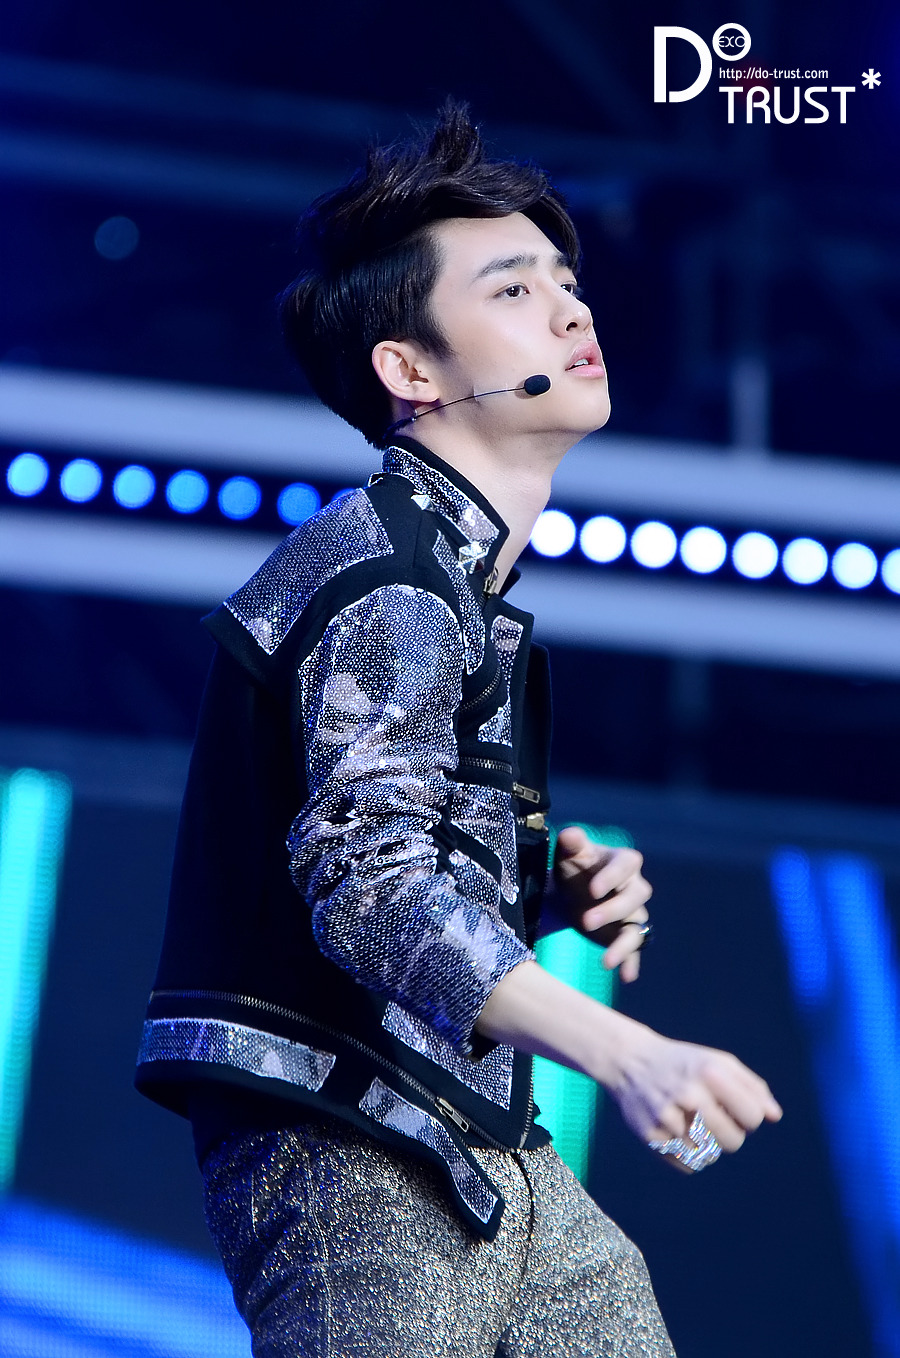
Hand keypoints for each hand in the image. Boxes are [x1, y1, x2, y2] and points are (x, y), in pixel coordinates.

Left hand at [553, 826, 651, 981]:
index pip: (626, 865)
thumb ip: (570, 843)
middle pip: (635, 897)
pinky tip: (626, 976)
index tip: (593, 889)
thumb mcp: (568, 854)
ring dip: (623, 944)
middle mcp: (634, 887)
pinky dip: (631, 962)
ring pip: (637, 927)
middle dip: (612, 910)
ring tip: (605, 962)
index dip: (612, 877)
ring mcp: (633, 913)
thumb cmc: (573, 867)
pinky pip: (635, 950)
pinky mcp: (626, 934)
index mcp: (622, 861)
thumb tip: (571, 836)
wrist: (570, 891)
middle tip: (585, 921)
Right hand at [609, 1026, 782, 1163]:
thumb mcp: (718, 1061)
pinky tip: (677, 1134)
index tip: (734, 1110)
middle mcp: (688, 1093)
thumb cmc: (684, 1064)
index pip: (751, 1116)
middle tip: (713, 1120)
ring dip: (707, 1145)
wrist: (631, 1062)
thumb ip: (751, 1086)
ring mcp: (667, 1116)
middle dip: (729, 1135)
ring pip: (709, 1156)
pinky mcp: (650, 1136)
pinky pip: (687, 1165)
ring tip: (692, 1124)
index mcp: (709, 1071)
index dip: (748, 1118)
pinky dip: (688, 1156)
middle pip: (732, 1142)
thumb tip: (774, 1116)